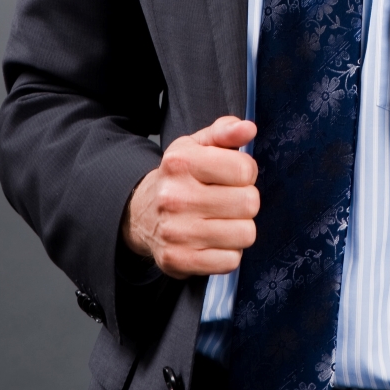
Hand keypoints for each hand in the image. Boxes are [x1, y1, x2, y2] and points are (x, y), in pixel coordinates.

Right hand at [121, 115, 258, 276]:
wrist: (141, 213)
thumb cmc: (180, 178)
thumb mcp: (197, 146)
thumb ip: (225, 132)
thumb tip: (248, 128)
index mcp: (181, 162)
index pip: (245, 170)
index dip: (246, 173)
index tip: (233, 176)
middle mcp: (174, 197)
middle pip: (249, 203)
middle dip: (245, 202)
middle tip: (228, 201)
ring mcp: (175, 232)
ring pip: (245, 234)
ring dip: (239, 229)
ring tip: (221, 221)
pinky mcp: (178, 260)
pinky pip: (230, 261)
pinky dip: (228, 253)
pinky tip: (213, 241)